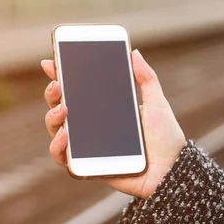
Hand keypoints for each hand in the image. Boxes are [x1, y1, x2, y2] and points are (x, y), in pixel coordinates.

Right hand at [42, 50, 185, 198]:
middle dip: (52, 94)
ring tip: (63, 110)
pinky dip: (57, 146)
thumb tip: (134, 52)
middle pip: (60, 107)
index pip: (77, 90)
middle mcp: (92, 126)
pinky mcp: (87, 166)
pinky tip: (65, 135)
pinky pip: (63, 158)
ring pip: (56, 130)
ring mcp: (87, 146)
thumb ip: (146, 78)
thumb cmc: (166, 138)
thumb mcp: (156, 103)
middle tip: (58, 85)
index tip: (51, 63)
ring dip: (52, 118)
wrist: (172, 170)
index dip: (61, 76)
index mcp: (105, 109)